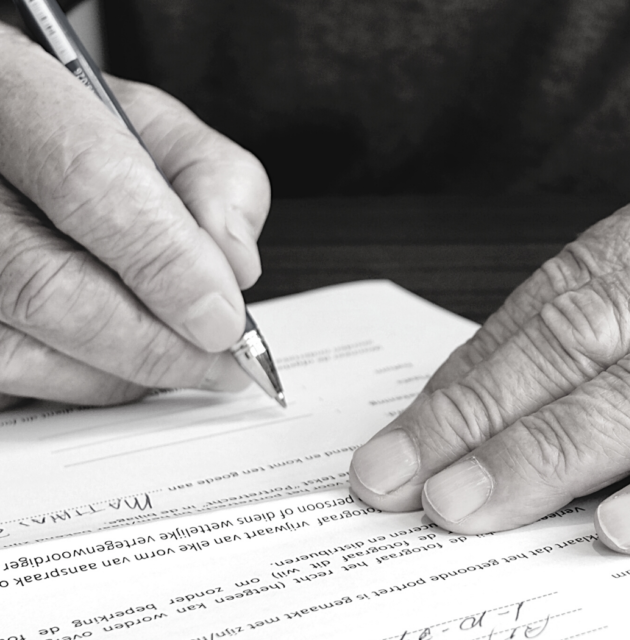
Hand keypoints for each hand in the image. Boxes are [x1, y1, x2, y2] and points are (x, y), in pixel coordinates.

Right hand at [0, 24, 269, 406]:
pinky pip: (0, 376)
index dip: (168, 264)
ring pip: (15, 349)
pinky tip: (114, 366)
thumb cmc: (70, 127)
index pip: (88, 180)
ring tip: (177, 365)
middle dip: (153, 344)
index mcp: (11, 92)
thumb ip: (213, 179)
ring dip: (115, 375)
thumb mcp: (155, 124)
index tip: (223, 319)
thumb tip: (234, 266)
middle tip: (218, 362)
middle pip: (44, 286)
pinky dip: (70, 384)